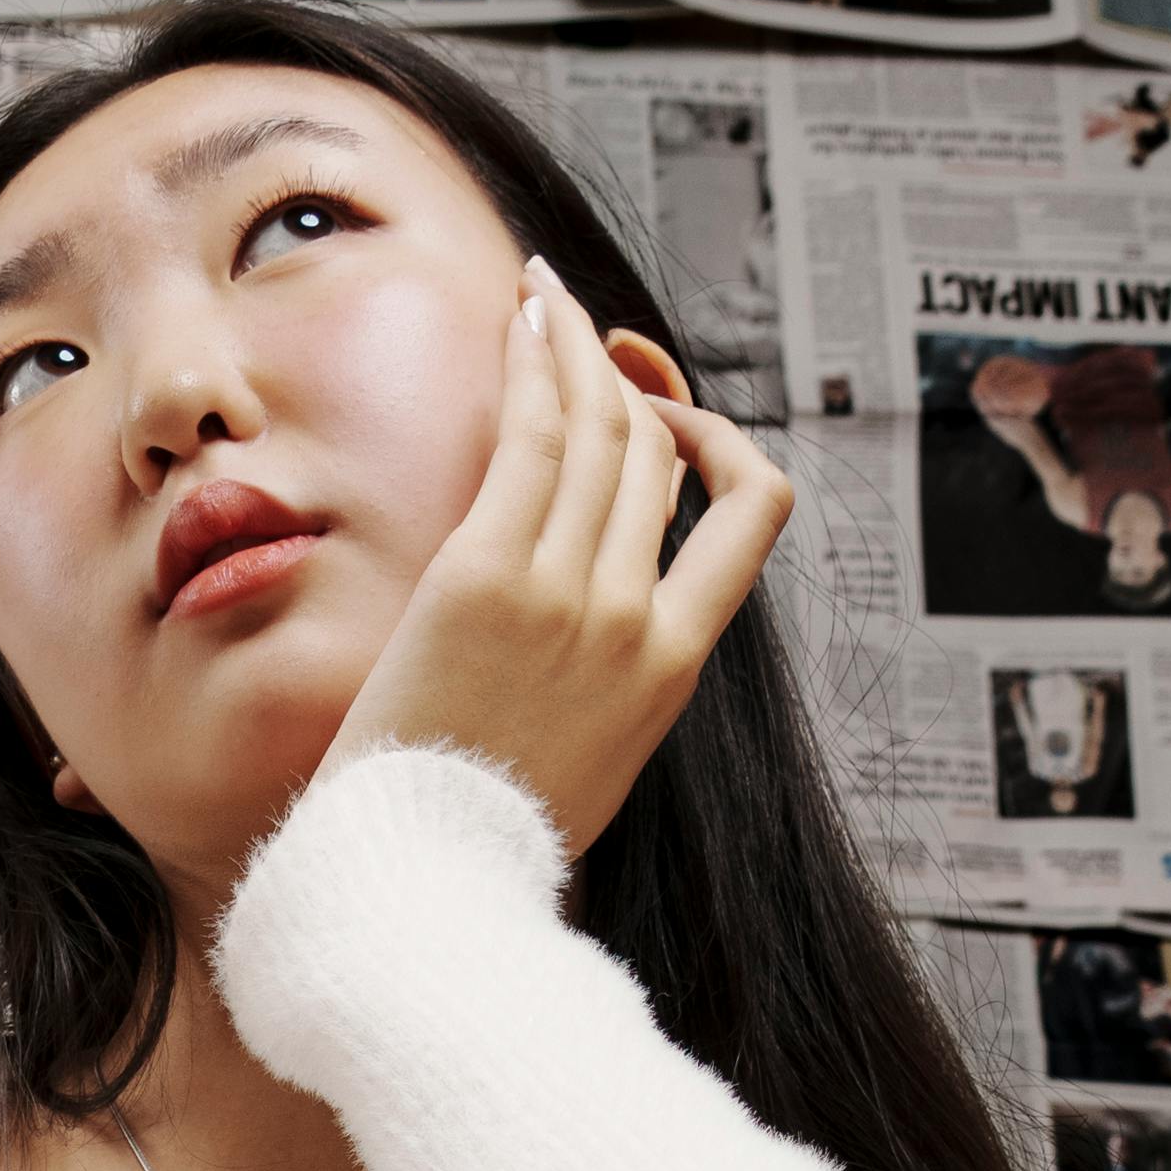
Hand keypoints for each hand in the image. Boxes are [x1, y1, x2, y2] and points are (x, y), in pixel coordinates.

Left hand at [327, 261, 793, 859]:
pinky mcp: (486, 578)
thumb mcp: (594, 757)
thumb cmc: (485, 827)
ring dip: (575, 341)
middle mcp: (634, 618)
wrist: (423, 876)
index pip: (747, 513)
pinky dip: (535, 363)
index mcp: (675, 664)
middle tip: (579, 326)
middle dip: (625, 374)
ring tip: (543, 294)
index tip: (671, 420)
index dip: (719, 442)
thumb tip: (613, 615)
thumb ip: (616, 675)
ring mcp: (566, 595)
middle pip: (659, 452)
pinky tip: (522, 318)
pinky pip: (531, 438)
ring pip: (603, 425)